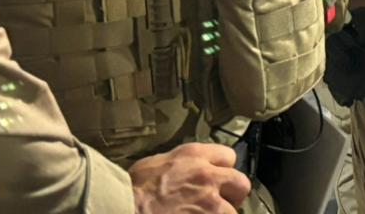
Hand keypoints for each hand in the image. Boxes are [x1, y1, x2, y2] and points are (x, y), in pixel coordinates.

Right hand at [130, 143, 250, 213]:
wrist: (123, 207)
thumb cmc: (131, 188)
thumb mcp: (156, 163)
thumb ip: (179, 165)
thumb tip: (184, 171)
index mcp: (194, 155)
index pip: (228, 156)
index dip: (223, 170)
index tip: (217, 179)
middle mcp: (207, 176)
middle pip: (241, 183)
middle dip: (233, 195)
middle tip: (221, 204)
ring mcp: (208, 202)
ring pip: (232, 211)